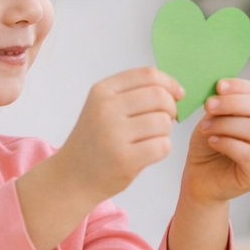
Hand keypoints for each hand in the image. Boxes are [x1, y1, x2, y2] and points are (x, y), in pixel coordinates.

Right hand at [54, 67, 184, 203]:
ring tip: (150, 138)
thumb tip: (175, 90)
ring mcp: (114, 134)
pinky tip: (148, 152)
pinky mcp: (124, 159)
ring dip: (165, 131)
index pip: (148, 74)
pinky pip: (162, 146)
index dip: (169, 83)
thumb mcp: (104, 106)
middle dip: (171, 108)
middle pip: (159, 96)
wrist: (73, 175)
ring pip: (163, 122)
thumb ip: (134, 93)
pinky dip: (162, 148)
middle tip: (165, 120)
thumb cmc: (96, 140)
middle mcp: (106, 109)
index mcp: (102, 91)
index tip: (177, 94)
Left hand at [181, 79, 249, 204]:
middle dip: (232, 104)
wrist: (200, 180)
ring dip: (227, 125)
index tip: (218, 86)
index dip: (239, 87)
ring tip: (205, 128)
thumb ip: (218, 106)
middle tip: (208, 105)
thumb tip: (220, 87)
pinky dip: (229, 144)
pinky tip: (213, 142)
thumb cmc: (206, 148)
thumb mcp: (210, 121)